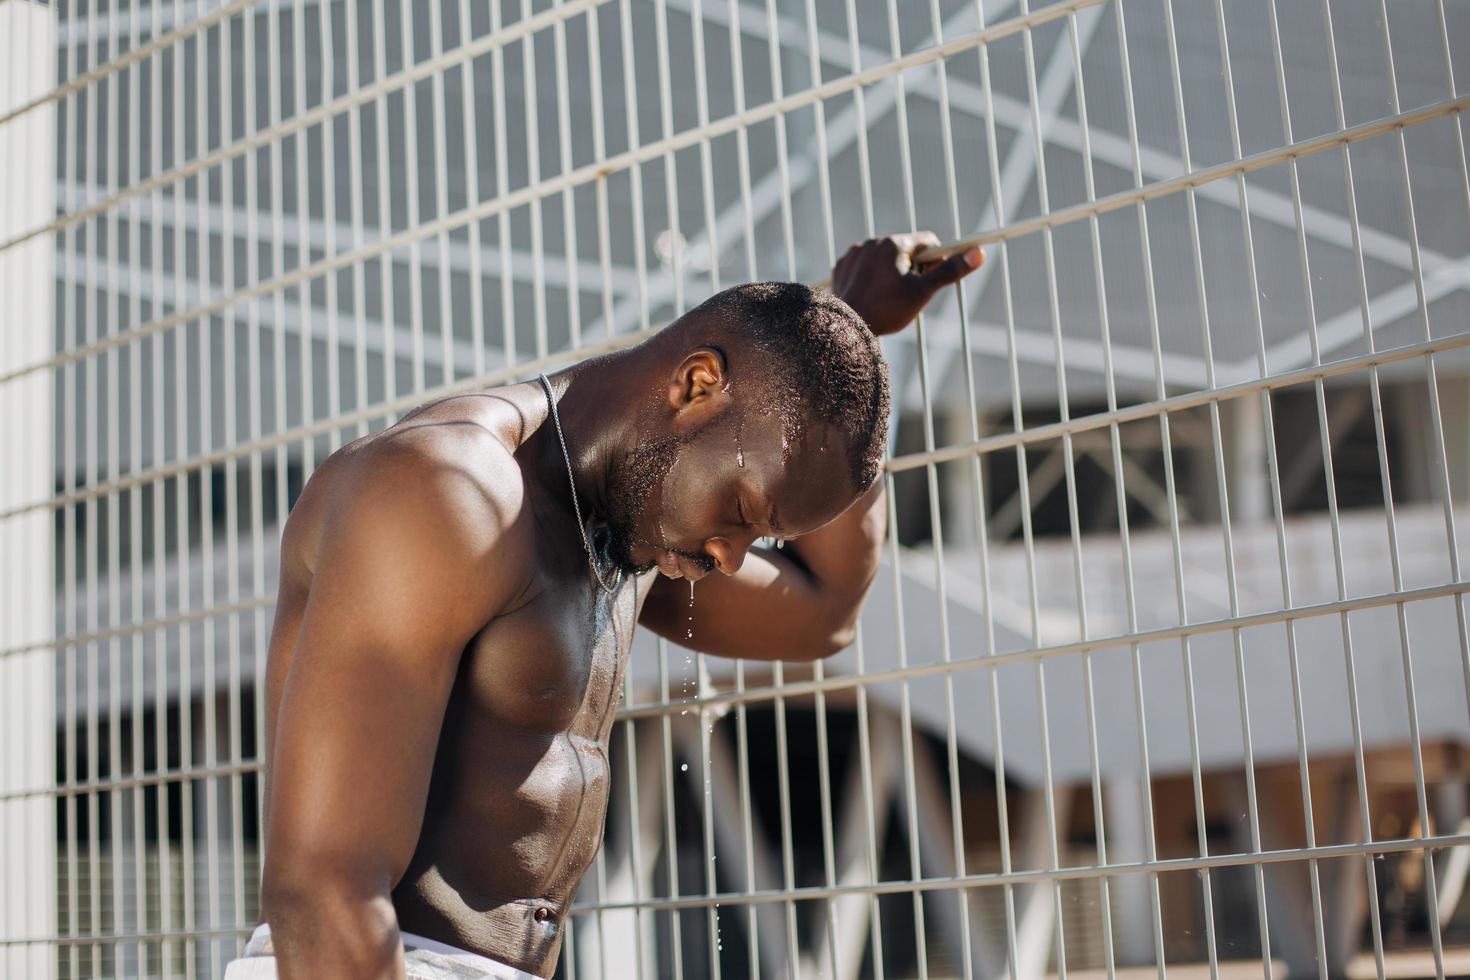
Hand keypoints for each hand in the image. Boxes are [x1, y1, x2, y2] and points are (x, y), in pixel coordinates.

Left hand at [829, 232, 983, 336]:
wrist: (846, 327)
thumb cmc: (886, 310)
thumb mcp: (923, 292)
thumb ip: (950, 271)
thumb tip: (978, 253)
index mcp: (894, 243)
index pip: (928, 242)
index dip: (935, 262)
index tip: (930, 280)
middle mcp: (872, 242)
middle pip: (906, 250)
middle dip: (912, 268)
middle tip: (908, 293)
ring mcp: (855, 253)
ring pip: (884, 258)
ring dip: (891, 272)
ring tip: (887, 297)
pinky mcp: (842, 266)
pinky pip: (864, 266)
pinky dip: (870, 277)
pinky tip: (870, 295)